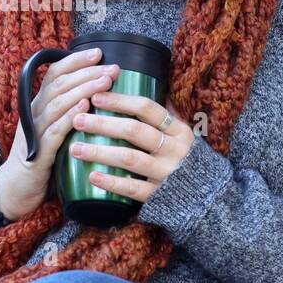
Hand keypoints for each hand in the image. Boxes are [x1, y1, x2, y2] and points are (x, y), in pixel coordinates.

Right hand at [0, 47, 119, 220]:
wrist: (17, 189)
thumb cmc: (43, 158)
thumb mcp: (55, 130)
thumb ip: (70, 112)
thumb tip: (100, 95)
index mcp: (39, 105)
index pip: (55, 74)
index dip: (75, 61)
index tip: (98, 52)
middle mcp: (35, 113)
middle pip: (59, 84)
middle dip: (87, 73)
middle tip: (112, 68)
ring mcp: (35, 131)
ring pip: (58, 103)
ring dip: (83, 90)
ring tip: (105, 82)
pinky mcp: (37, 152)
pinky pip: (54, 131)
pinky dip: (70, 117)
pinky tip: (86, 108)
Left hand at [66, 92, 195, 202]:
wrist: (208, 199)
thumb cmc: (186, 160)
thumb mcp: (182, 135)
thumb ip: (166, 114)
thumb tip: (146, 83)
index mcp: (179, 130)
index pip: (148, 108)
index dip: (120, 101)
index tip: (95, 96)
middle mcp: (175, 149)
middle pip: (135, 131)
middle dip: (104, 124)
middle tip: (78, 120)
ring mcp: (167, 173)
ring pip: (130, 159)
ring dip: (100, 152)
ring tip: (75, 148)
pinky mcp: (159, 196)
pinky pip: (133, 188)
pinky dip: (112, 182)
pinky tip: (91, 176)